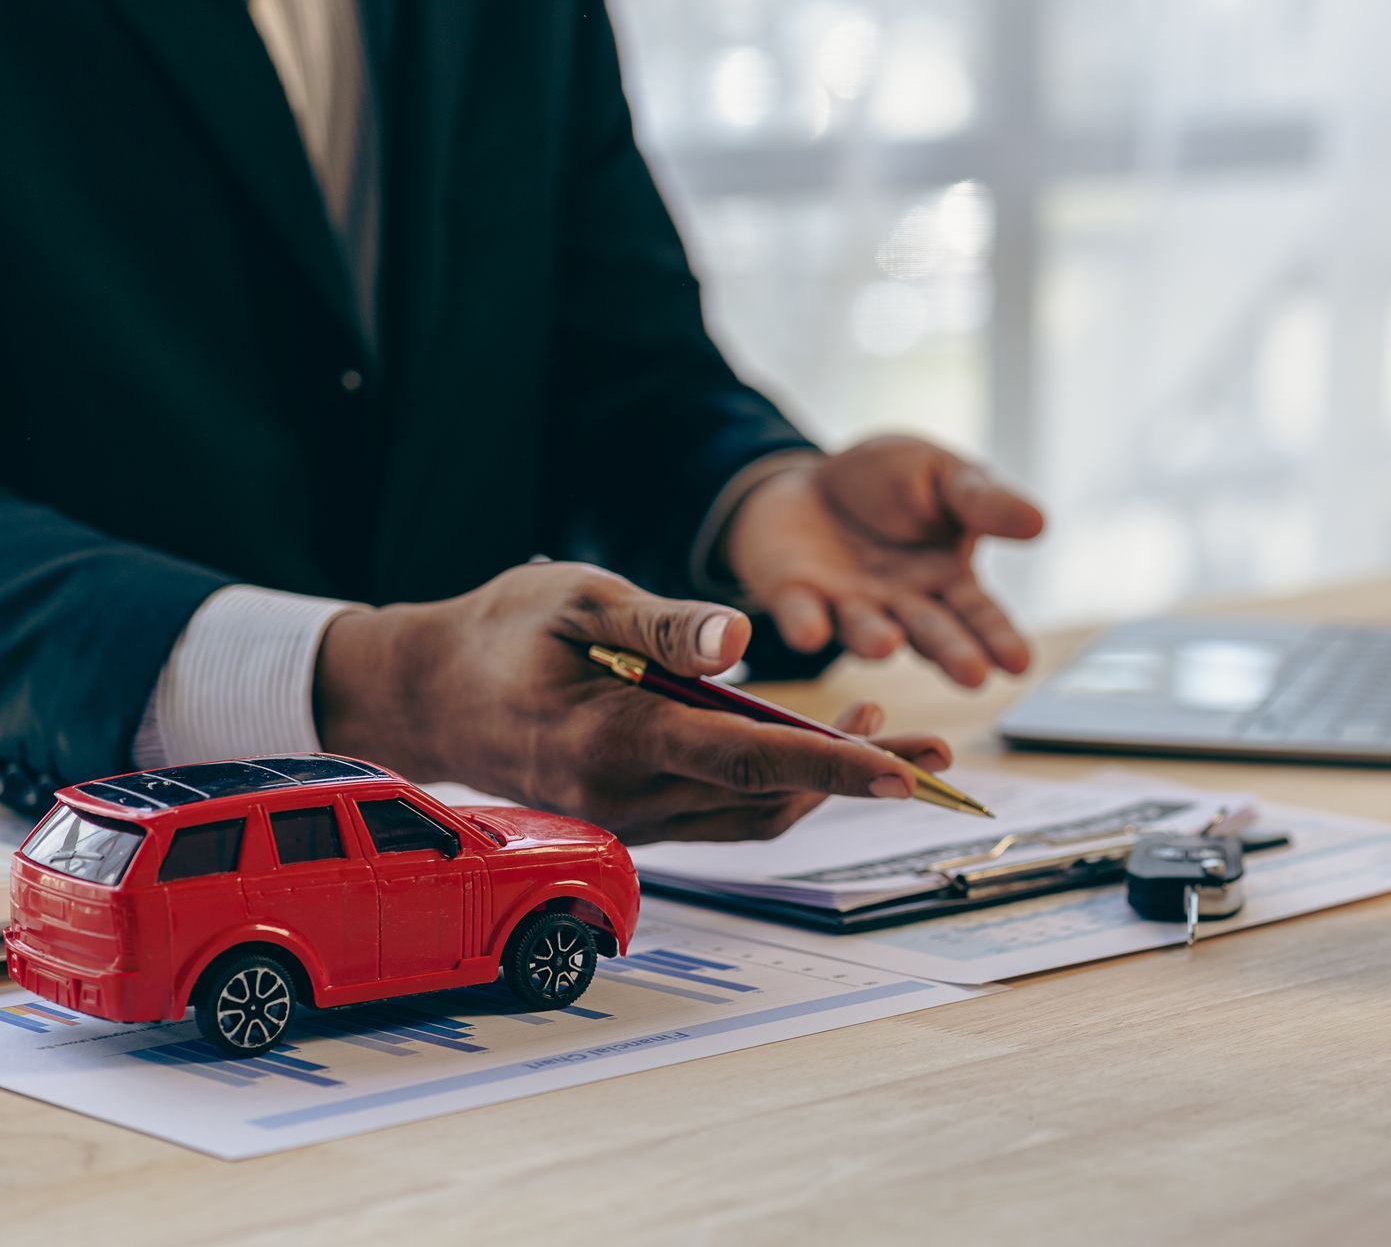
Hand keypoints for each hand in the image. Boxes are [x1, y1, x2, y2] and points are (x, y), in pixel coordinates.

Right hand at [314, 562, 951, 843]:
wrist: (426, 693)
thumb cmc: (500, 632)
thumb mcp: (578, 598)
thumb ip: (664, 626)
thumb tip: (744, 640)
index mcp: (615, 740)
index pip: (750, 762)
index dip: (836, 768)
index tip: (906, 772)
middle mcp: (627, 799)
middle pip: (768, 799)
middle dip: (857, 776)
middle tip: (934, 752)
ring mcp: (629, 820)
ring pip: (751, 818)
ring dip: (822, 784)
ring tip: (884, 731)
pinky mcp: (634, 820)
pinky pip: (722, 817)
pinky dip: (776, 787)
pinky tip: (809, 746)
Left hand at [721, 436, 1044, 686]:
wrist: (810, 479)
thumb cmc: (889, 483)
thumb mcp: (942, 477)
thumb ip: (982, 502)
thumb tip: (1040, 523)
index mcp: (947, 580)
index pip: (979, 614)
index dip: (998, 638)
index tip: (1020, 663)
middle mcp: (902, 606)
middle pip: (931, 632)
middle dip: (951, 653)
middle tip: (973, 675)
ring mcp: (849, 606)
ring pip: (865, 629)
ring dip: (874, 639)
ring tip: (888, 644)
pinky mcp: (796, 596)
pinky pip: (801, 612)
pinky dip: (805, 624)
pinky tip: (809, 635)